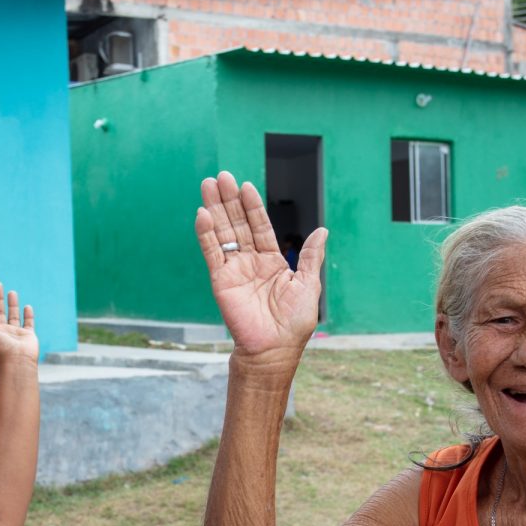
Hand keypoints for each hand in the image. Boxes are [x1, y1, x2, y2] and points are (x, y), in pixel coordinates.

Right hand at [194, 172, 327, 355]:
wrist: (274, 349)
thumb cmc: (294, 323)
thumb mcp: (308, 284)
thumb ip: (309, 257)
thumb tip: (323, 230)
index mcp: (272, 262)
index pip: (260, 227)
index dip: (252, 206)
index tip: (245, 185)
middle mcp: (250, 262)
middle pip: (237, 224)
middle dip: (229, 200)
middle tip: (220, 176)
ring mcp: (234, 270)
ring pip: (223, 233)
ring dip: (214, 209)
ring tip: (207, 185)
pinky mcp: (220, 281)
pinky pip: (212, 253)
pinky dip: (206, 234)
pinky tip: (202, 214)